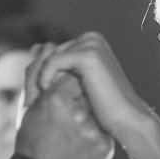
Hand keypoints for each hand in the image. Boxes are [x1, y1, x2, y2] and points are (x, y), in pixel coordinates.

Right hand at [15, 69, 113, 158]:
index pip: (69, 78)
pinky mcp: (104, 147)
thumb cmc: (30, 143)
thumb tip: (43, 46)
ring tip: (70, 141)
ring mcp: (93, 130)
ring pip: (94, 115)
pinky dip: (93, 141)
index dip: (63, 90)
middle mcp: (77, 112)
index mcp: (56, 98)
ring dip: (86, 123)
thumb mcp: (28, 107)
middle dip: (77, 104)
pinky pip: (102, 135)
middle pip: (84, 95)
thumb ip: (35, 74)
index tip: (56, 106)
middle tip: (63, 126)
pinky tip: (80, 152)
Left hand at [26, 33, 152, 143]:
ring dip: (44, 78)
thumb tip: (35, 47)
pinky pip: (53, 62)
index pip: (52, 53)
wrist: (125, 120)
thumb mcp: (73, 82)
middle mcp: (91, 38)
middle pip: (49, 53)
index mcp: (89, 41)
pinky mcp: (89, 54)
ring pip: (49, 58)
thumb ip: (56, 65)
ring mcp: (92, 44)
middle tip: (44, 98)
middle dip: (43, 76)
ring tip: (48, 99)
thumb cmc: (101, 107)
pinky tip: (51, 95)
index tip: (45, 94)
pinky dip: (47, 78)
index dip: (45, 74)